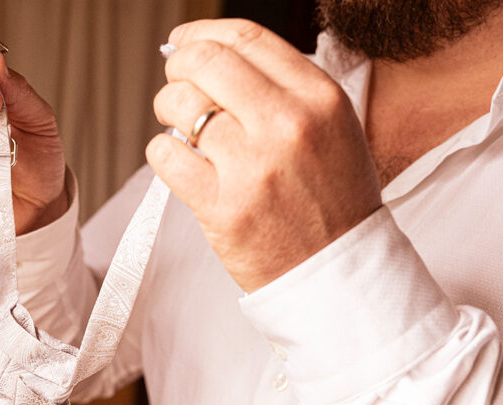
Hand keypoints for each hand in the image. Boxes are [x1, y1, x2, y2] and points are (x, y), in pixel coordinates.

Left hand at [147, 20, 381, 291]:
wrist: (338, 272)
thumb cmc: (332, 202)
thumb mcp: (332, 129)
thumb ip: (284, 89)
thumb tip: (216, 56)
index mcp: (320, 99)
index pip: (247, 38)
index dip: (203, 33)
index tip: (185, 42)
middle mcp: (288, 126)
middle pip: (206, 63)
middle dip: (179, 68)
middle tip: (177, 84)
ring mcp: (253, 168)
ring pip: (180, 107)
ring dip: (168, 110)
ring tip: (181, 128)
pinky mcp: (223, 208)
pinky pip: (167, 157)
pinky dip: (164, 154)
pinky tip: (182, 163)